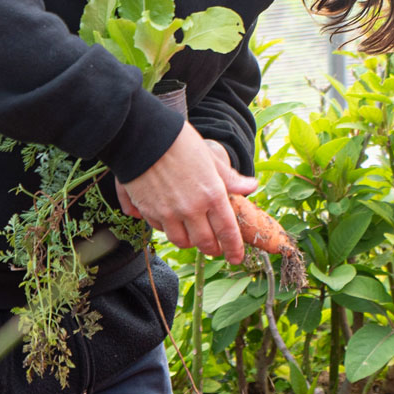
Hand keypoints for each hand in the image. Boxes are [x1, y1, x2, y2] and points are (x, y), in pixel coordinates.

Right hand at [116, 125, 256, 261]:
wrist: (142, 136)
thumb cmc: (180, 142)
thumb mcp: (210, 158)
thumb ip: (230, 178)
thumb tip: (251, 187)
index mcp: (212, 195)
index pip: (227, 231)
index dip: (233, 248)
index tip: (236, 258)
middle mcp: (191, 209)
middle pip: (204, 242)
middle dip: (212, 248)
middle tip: (215, 248)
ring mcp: (168, 212)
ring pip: (181, 241)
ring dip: (189, 241)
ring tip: (192, 235)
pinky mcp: (148, 211)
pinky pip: (160, 229)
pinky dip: (167, 228)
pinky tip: (170, 220)